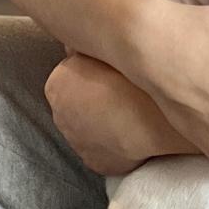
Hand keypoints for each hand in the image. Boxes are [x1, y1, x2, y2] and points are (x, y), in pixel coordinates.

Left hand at [45, 52, 182, 174]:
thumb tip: (75, 44)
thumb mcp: (101, 46)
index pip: (70, 72)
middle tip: (119, 88)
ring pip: (88, 127)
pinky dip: (115, 141)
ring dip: (102, 119)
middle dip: (92, 96)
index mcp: (56, 85)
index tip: (110, 67)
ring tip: (129, 109)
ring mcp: (77, 144)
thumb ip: (82, 45)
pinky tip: (132, 130)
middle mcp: (60, 117)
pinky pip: (104, 149)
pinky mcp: (98, 164)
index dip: (91, 68)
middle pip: (76, 101)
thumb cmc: (129, 75)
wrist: (151, 116)